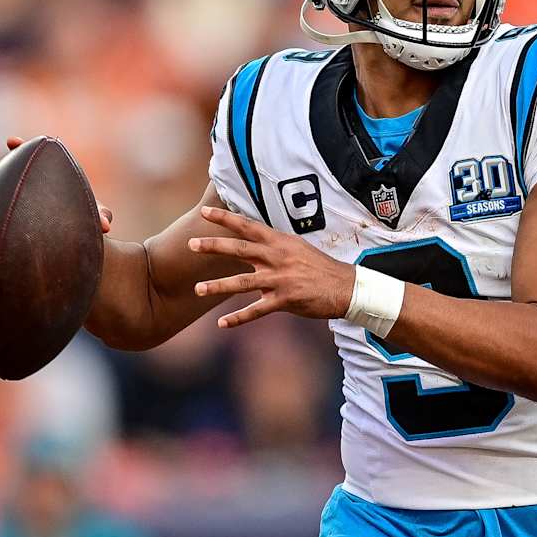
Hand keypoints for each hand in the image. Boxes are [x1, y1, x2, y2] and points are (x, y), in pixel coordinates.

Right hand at [0, 136, 113, 232]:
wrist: (67, 241)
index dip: (19, 148)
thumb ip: (99, 215)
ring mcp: (3, 205)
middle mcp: (16, 187)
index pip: (26, 157)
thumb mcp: (89, 218)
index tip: (11, 141)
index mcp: (38, 176)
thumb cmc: (79, 221)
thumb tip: (107, 224)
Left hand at [188, 205, 355, 328]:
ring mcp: (280, 279)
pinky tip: (222, 324)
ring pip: (243, 281)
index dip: (226, 219)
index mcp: (280, 243)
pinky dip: (238, 318)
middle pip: (240, 250)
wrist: (345, 287)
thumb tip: (254, 243)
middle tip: (191, 244)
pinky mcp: (285, 300)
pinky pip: (257, 310)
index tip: (205, 213)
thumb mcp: (298, 249)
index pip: (249, 227)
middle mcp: (277, 258)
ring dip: (218, 286)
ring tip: (198, 289)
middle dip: (214, 246)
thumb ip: (274, 247)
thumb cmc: (320, 268)